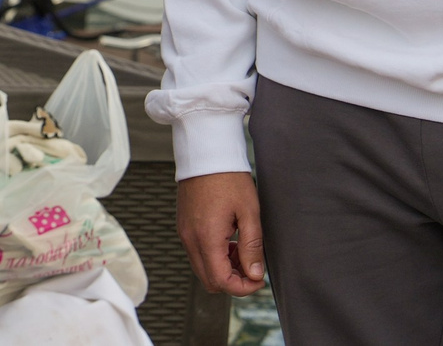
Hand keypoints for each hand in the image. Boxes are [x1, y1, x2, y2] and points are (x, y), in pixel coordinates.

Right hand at [178, 172, 266, 294]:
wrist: (206, 153)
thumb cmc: (228, 178)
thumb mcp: (249, 212)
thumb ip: (252, 247)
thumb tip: (255, 275)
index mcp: (206, 237)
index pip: (221, 281)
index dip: (243, 288)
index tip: (259, 279)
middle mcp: (190, 239)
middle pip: (209, 281)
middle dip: (233, 281)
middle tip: (252, 267)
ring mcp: (184, 233)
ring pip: (202, 269)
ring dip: (223, 269)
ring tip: (242, 250)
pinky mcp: (184, 226)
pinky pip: (197, 253)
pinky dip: (213, 257)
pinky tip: (229, 240)